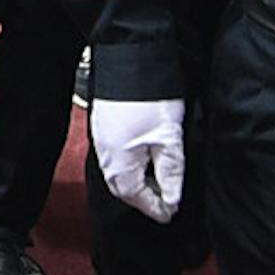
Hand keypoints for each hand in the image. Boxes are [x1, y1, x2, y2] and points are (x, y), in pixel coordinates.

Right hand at [90, 97, 185, 222]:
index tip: (171, 213)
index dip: (157, 209)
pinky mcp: (104, 127)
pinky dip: (131, 164)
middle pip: (125, 189)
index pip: (138, 199)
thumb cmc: (149, 99)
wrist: (129, 61)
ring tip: (158, 181)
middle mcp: (105, 157)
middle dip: (144, 198)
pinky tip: (144, 157)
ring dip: (138, 181)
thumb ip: (171, 174)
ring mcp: (102, 142)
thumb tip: (172, 200)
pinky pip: (116, 157)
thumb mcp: (169, 141)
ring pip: (120, 173)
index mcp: (119, 166)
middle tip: (165, 201)